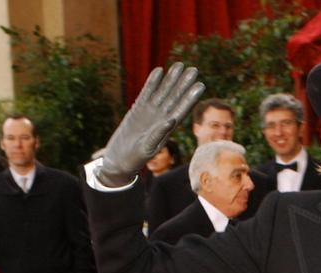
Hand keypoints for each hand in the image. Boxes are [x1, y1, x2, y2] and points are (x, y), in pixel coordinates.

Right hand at [98, 63, 204, 186]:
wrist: (120, 159)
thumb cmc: (135, 158)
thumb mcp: (148, 147)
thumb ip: (159, 134)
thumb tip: (172, 119)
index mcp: (167, 129)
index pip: (182, 110)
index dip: (191, 98)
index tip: (200, 85)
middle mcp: (161, 119)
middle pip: (175, 98)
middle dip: (184, 84)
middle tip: (194, 70)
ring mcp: (150, 113)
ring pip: (163, 92)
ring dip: (171, 80)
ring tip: (179, 65)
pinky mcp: (138, 109)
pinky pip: (147, 92)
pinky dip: (153, 82)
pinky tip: (159, 71)